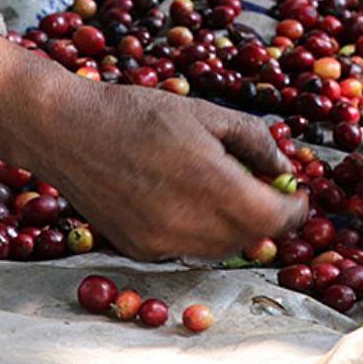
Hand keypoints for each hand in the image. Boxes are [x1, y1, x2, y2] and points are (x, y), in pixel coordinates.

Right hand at [0, 37, 306, 260]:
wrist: (65, 131)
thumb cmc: (135, 113)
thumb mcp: (204, 113)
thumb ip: (254, 141)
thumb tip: (285, 168)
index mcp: (211, 184)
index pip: (276, 219)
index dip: (295, 210)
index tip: (298, 194)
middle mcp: (189, 223)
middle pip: (252, 237)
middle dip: (266, 216)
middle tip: (263, 188)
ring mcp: (162, 243)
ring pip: (222, 249)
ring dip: (235, 226)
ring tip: (221, 190)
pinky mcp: (141, 251)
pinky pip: (188, 249)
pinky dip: (200, 231)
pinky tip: (184, 199)